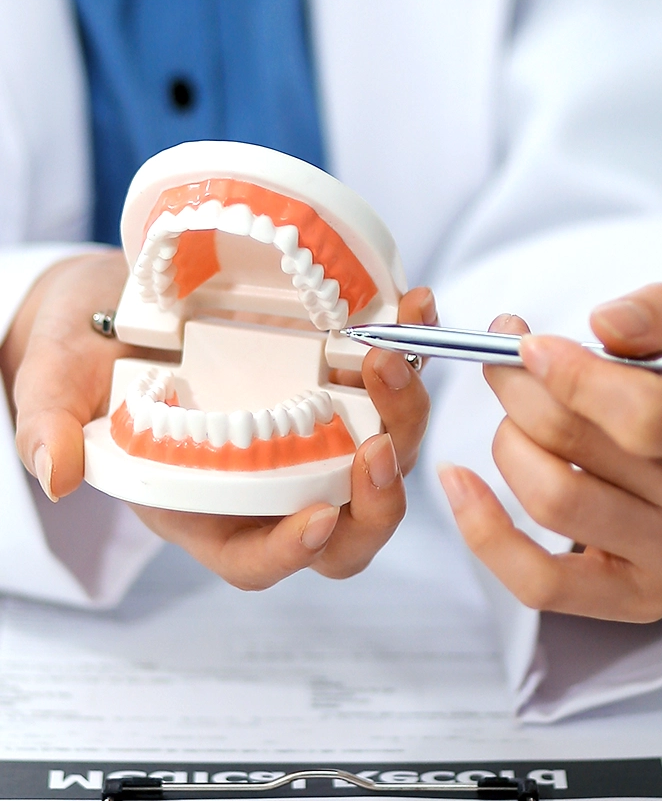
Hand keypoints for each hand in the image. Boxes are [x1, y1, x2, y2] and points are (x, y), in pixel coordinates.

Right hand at [0, 250, 435, 588]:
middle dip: (380, 494)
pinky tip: (411, 306)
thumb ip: (53, 422)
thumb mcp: (58, 381)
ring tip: (392, 352)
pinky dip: (407, 348)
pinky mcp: (335, 378)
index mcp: (206, 504)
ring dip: (403, 410)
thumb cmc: (89, 354)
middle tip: (380, 443)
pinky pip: (387, 381)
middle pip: (350, 520)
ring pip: (385, 449)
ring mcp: (311, 428)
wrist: (121, 301)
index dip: (293, 550)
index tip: (320, 518)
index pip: (258, 557)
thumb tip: (56, 469)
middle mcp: (272, 476)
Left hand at [438, 284, 661, 621]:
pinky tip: (459, 483)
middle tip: (507, 360)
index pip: (645, 416)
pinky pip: (543, 583)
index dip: (571, 375)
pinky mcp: (639, 599)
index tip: (531, 344)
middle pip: (579, 448)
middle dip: (521, 390)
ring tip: (514, 411)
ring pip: (553, 501)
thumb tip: (606, 324)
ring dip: (508, 441)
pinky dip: (486, 534)